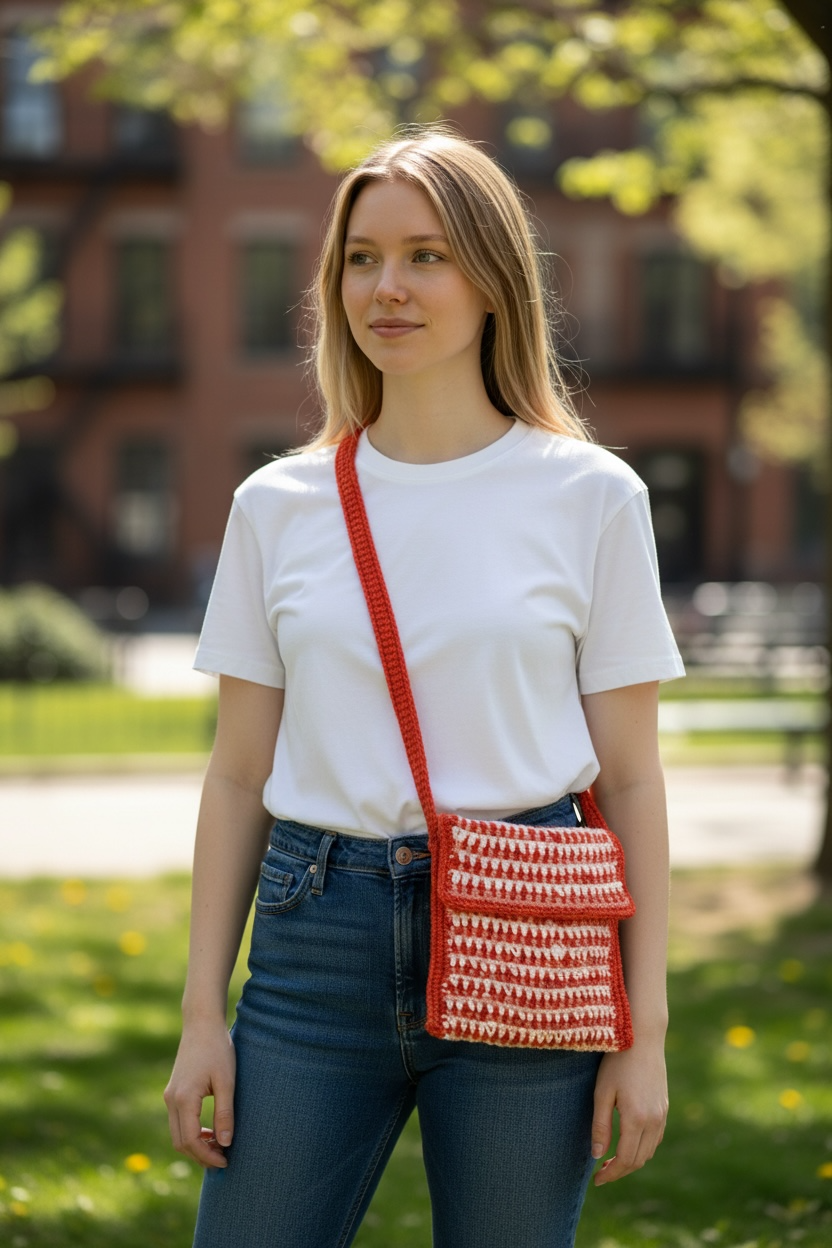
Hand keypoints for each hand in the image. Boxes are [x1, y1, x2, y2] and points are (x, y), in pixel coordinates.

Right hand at [164, 1020, 235, 1167]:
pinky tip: (210, 1131)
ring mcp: (169, 1096)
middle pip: (181, 1142)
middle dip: (201, 1155)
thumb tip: (225, 1143)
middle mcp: (171, 1100)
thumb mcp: (226, 1081)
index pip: (191, 1140)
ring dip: (196, 1145)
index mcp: (184, 1099)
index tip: (226, 1161)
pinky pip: (178, 1122)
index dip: (208, 1155)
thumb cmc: (217, 1049)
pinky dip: (192, 1133)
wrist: (201, 1023)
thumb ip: (225, 1113)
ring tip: (219, 1147)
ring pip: (177, 1134)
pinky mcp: (173, 1092)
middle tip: (224, 1159)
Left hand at [590, 1040, 667, 1184]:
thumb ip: (600, 1126)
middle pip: (638, 1160)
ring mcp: (662, 1114)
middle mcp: (653, 1121)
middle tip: (601, 1173)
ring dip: (632, 1161)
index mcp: (637, 1119)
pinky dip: (643, 1148)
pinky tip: (628, 1143)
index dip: (610, 1174)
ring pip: (649, 1151)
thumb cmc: (617, 1061)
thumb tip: (597, 1155)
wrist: (643, 1037)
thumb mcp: (602, 1092)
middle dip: (620, 1171)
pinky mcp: (664, 1106)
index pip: (625, 1159)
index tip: (596, 1180)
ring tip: (611, 1161)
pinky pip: (656, 1138)